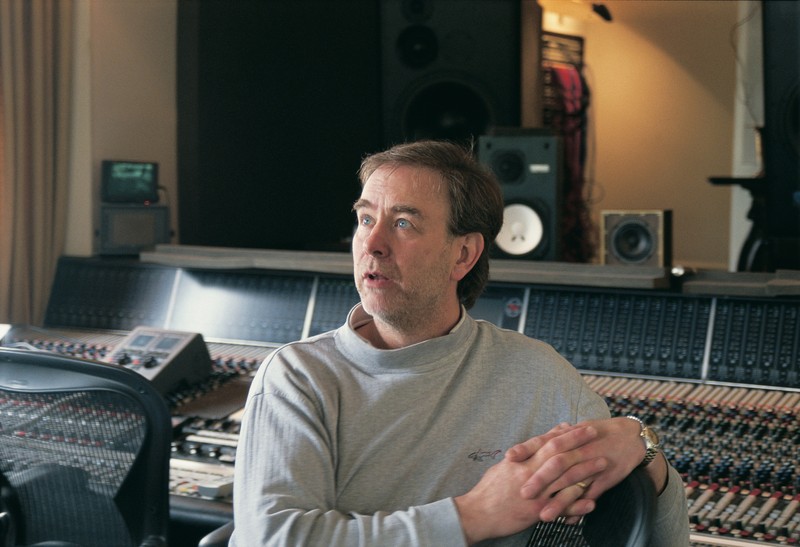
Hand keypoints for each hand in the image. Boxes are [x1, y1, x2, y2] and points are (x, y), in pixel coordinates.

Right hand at [454, 424, 599, 544]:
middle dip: (578, 443)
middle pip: (558, 454)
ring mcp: (535, 493)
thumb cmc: (488, 491)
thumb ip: (520, 457)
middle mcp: (529, 473)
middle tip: (595, 434)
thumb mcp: (503, 468)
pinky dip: (578, 504)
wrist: (477, 514)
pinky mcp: (536, 512)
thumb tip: (534, 446)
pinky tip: (593, 501)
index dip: (564, 433)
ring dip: (586, 470)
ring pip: (565, 478)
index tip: (579, 426)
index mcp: (520, 462)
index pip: (545, 442)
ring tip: (603, 462)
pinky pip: (562, 507)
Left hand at [507, 417, 665, 520]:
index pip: (544, 441)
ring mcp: (594, 464)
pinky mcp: (606, 479)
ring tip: (544, 515)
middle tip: (523, 493)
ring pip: (574, 484)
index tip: (509, 457)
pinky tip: (569, 520)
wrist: (630, 437)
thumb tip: (534, 445)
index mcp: (569, 437)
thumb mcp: (574, 430)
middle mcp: (580, 450)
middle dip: (540, 479)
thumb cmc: (598, 433)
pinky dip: (581, 508)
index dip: (526, 448)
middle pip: (557, 463)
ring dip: (559, 500)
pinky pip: (592, 495)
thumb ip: (553, 438)